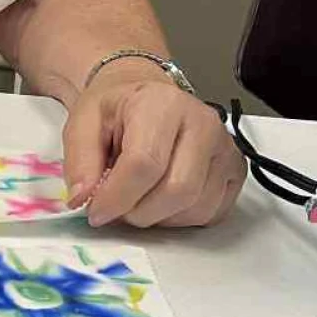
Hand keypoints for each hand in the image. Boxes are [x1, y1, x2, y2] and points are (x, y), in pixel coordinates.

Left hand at [62, 67, 244, 229]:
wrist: (146, 97)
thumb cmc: (119, 109)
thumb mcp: (84, 122)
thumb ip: (80, 161)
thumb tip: (82, 199)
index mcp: (162, 104)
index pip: (145, 163)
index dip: (117, 197)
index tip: (96, 211)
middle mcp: (203, 122)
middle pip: (177, 190)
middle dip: (139, 212)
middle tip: (118, 207)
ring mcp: (225, 147)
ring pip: (197, 207)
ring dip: (160, 217)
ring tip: (139, 198)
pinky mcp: (235, 168)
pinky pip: (212, 212)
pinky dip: (182, 218)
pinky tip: (163, 199)